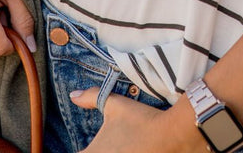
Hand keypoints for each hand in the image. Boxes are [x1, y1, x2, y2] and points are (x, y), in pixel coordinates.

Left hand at [71, 87, 206, 152]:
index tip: (86, 144)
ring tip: (115, 146)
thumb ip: (90, 97)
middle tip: (100, 144)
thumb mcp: (114, 104)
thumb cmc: (140, 119)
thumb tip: (73, 95)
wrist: (170, 134)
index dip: (79, 150)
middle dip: (91, 151)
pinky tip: (125, 149)